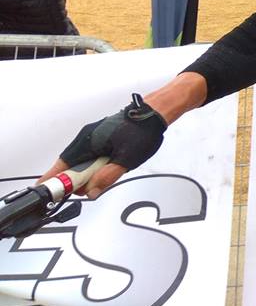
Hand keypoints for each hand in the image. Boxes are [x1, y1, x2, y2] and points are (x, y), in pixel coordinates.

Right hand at [39, 94, 166, 198]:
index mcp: (87, 141)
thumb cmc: (142, 130)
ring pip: (82, 160)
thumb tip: (92, 191)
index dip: (55, 181)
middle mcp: (86, 137)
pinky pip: (91, 154)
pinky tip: (110, 165)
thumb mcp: (126, 159)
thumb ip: (107, 176)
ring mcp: (93, 135)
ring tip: (107, 173)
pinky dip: (95, 164)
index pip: (62, 165)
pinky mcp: (101, 136)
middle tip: (92, 187)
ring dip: (89, 172)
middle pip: (71, 165)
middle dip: (79, 180)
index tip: (50, 193)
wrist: (155, 112)